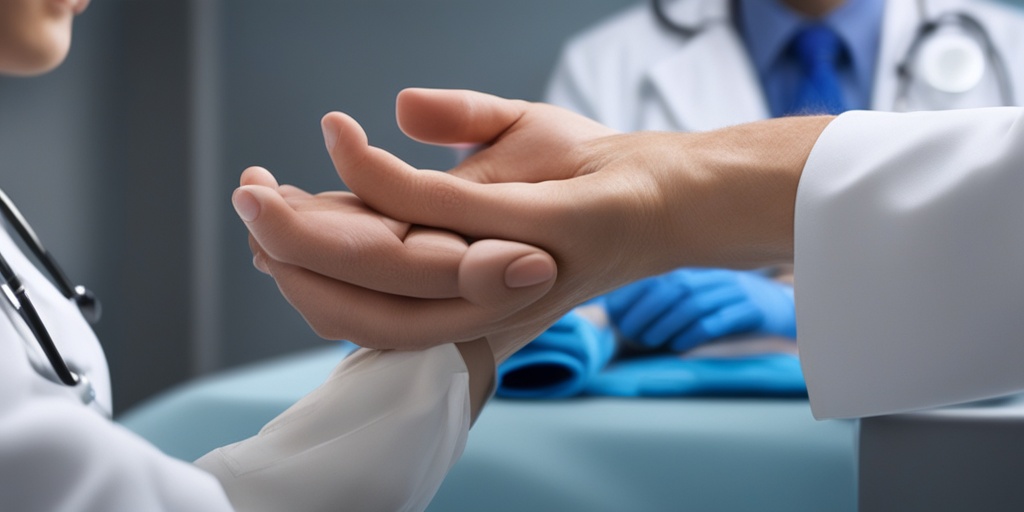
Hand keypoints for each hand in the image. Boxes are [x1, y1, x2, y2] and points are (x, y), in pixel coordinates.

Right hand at [238, 88, 828, 360]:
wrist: (669, 187)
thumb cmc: (587, 176)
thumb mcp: (506, 145)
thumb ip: (452, 129)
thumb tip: (398, 108)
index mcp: (448, 273)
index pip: (356, 281)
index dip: (300, 252)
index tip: (259, 200)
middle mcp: (463, 291)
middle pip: (349, 294)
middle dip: (285, 248)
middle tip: (245, 196)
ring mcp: (493, 273)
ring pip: (375, 263)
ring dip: (308, 224)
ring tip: (265, 182)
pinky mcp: (524, 239)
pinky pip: (429, 211)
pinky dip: (375, 173)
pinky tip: (343, 133)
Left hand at [604, 268, 795, 352]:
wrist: (783, 307)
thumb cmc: (730, 304)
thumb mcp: (701, 293)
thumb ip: (667, 298)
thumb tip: (620, 311)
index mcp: (700, 266)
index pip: (661, 273)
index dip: (635, 292)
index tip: (613, 311)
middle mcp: (716, 274)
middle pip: (676, 286)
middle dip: (647, 309)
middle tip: (628, 332)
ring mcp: (736, 290)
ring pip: (696, 303)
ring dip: (667, 323)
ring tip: (648, 340)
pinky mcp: (753, 310)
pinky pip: (722, 320)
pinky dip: (696, 332)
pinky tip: (679, 344)